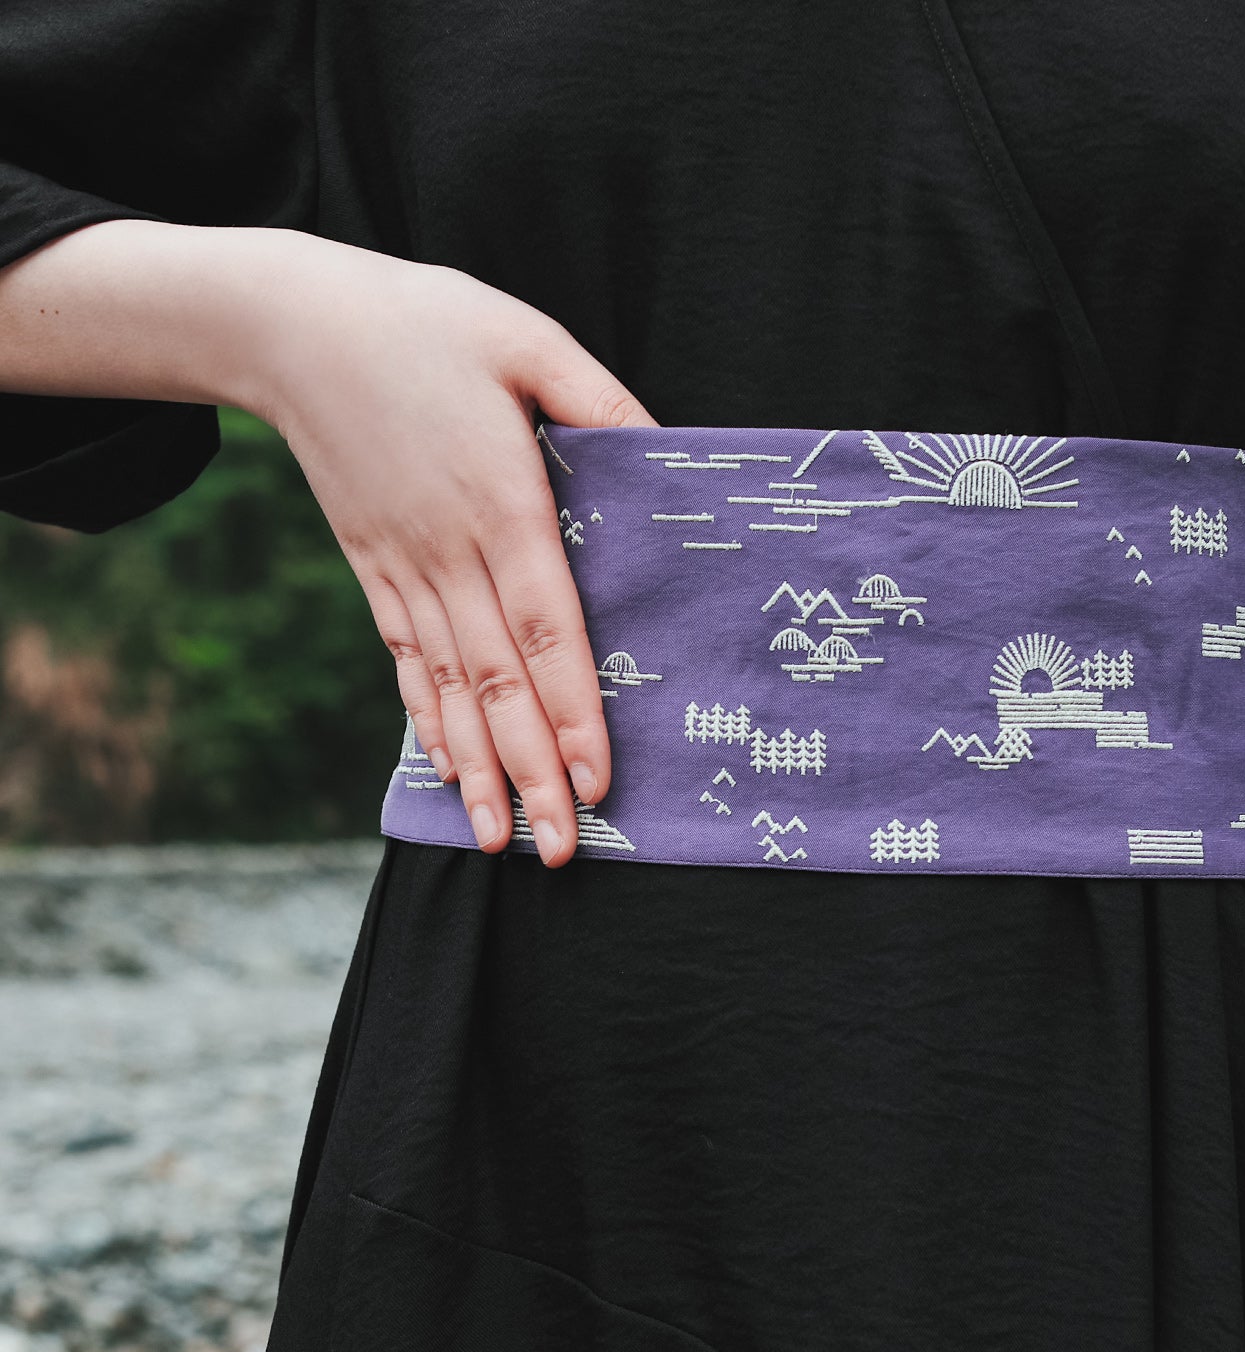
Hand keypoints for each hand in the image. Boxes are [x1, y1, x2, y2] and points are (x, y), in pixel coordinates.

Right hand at [249, 240, 656, 864]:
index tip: (597, 779)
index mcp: (502, 502)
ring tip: (500, 842)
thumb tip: (664, 458)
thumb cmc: (424, 323)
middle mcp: (450, 551)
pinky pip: (405, 658)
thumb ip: (600, 401)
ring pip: (450, 685)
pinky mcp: (373, 568)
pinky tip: (446, 771)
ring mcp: (403, 567)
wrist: (292, 324)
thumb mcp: (528, 339)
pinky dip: (427, 720)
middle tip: (559, 848)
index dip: (573, 710)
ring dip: (477, 768)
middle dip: (532, 771)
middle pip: (501, 680)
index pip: (549, 629)